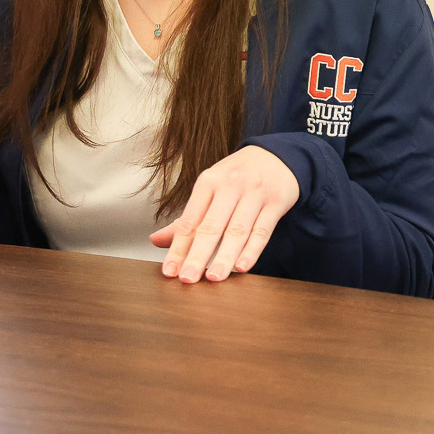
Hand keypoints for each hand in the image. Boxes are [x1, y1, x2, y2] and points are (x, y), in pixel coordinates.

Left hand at [150, 145, 299, 283]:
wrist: (278, 155)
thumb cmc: (239, 176)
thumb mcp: (210, 188)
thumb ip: (187, 218)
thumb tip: (156, 240)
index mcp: (209, 182)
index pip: (190, 221)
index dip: (178, 247)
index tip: (170, 270)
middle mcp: (230, 186)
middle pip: (211, 226)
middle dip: (198, 255)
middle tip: (188, 278)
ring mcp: (254, 193)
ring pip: (237, 230)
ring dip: (225, 257)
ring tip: (214, 278)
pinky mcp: (276, 202)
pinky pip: (262, 230)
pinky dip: (252, 250)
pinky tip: (242, 266)